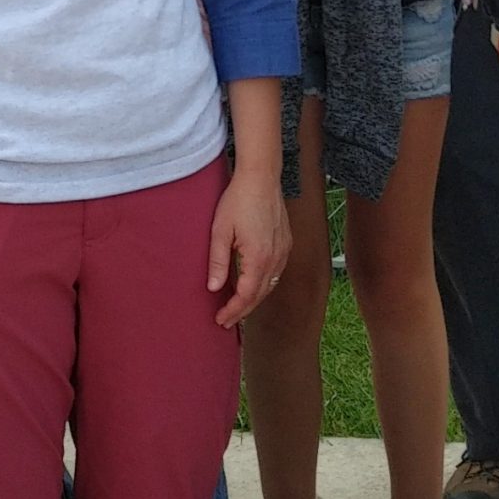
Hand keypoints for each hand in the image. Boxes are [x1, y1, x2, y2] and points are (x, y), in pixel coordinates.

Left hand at [207, 166, 290, 327]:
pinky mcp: (286, 243)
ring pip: (270, 286)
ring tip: (237, 307)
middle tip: (226, 321)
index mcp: (258, 258)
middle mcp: (275, 258)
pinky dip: (264, 284)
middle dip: (243, 311)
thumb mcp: (220, 231)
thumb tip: (213, 288)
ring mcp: (284, 251)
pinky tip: (253, 284)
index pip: (246, 296)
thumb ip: (217, 261)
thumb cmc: (238, 200)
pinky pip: (276, 273)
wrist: (261, 177)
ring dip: (254, 299)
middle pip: (260, 295)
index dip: (233, 311)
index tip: (220, 320)